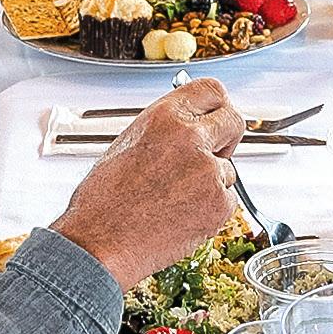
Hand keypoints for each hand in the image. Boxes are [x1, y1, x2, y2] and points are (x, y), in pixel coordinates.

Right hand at [55, 75, 244, 293]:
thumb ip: (167, 129)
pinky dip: (211, 208)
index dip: (217, 104)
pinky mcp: (219, 204)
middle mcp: (191, 138)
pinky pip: (227, 199)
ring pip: (228, 168)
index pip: (211, 90)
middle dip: (227, 136)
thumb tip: (192, 124)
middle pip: (233, 121)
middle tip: (214, 151)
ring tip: (174, 198)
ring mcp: (208, 172)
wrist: (99, 244)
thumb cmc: (104, 200)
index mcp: (165, 117)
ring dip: (211, 180)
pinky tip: (180, 215)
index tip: (217, 114)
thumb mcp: (129, 144)